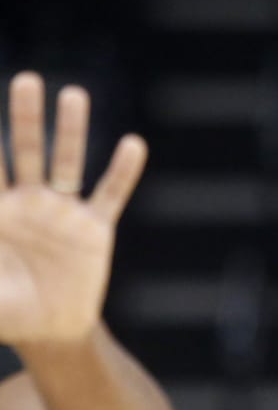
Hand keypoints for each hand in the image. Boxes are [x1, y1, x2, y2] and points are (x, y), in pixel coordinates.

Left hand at [0, 72, 146, 345]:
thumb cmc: (6, 310)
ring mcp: (63, 213)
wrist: (50, 330)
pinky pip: (111, 194)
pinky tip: (132, 144)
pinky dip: (123, 171)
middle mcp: (28, 204)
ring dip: (71, 130)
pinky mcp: (95, 229)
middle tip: (26, 79)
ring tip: (73, 93)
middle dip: (24, 117)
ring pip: (67, 163)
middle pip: (25, 151)